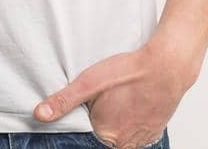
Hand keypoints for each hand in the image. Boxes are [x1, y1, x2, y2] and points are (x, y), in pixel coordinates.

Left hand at [32, 40, 188, 148]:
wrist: (168, 66)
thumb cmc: (130, 72)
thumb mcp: (90, 81)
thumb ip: (64, 100)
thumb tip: (40, 114)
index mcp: (106, 133)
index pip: (86, 137)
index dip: (86, 123)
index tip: (92, 109)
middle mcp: (124, 142)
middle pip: (105, 138)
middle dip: (102, 123)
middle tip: (107, 102)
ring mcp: (141, 139)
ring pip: (122, 137)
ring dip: (117, 125)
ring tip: (119, 103)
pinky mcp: (154, 132)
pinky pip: (137, 135)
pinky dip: (132, 125)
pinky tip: (132, 107)